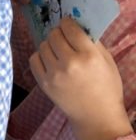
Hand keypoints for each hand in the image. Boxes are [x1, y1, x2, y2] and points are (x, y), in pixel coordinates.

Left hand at [30, 17, 131, 139]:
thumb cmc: (106, 87)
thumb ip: (92, 42)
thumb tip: (77, 25)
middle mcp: (69, 63)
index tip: (68, 24)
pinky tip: (50, 61)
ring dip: (50, 45)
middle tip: (63, 38)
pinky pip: (34, 59)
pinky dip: (40, 57)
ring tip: (58, 51)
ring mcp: (54, 74)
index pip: (70, 29)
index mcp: (88, 56)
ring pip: (42, 46)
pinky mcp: (43, 83)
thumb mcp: (107, 61)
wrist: (96, 116)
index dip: (68, 23)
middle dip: (58, 33)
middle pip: (54, 35)